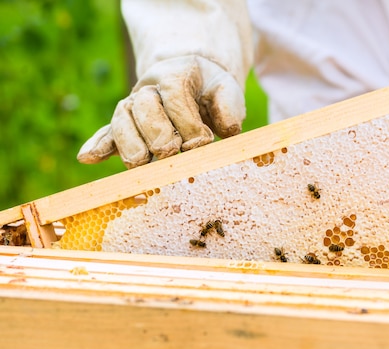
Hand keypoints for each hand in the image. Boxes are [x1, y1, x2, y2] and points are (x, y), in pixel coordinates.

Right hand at [77, 0, 251, 168]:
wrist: (194, 84)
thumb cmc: (213, 93)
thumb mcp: (228, 92)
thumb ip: (230, 107)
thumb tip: (227, 130)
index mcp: (175, 74)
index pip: (174, 95)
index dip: (187, 121)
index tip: (202, 142)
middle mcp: (149, 89)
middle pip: (143, 106)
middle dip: (157, 131)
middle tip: (170, 152)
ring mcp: (133, 107)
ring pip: (122, 121)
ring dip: (129, 143)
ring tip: (140, 162)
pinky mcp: (126, 127)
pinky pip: (108, 134)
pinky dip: (98, 145)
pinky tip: (87, 158)